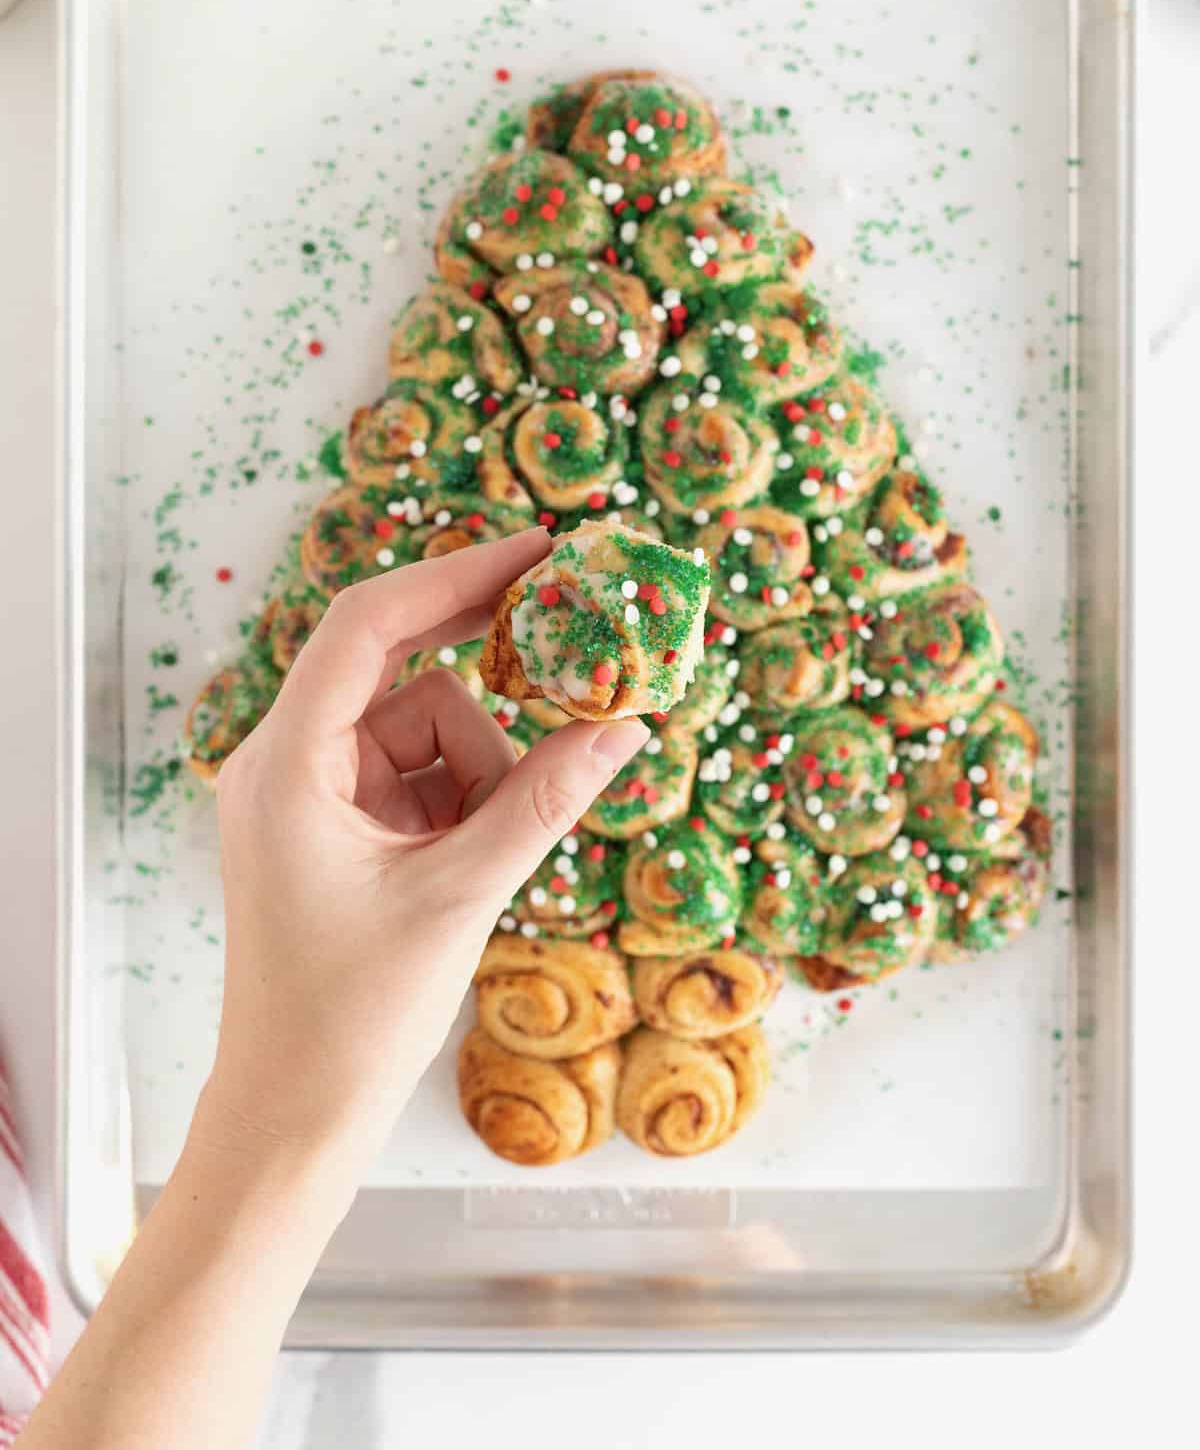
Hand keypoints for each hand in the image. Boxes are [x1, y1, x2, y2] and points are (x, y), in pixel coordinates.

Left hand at [200, 528, 647, 1172]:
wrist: (294, 1111)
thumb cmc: (353, 1016)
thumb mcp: (463, 895)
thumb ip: (546, 800)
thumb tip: (628, 723)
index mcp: (285, 764)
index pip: (366, 627)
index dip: (454, 577)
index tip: (539, 550)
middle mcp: (283, 761)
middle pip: (399, 671)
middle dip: (480, 666)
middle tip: (567, 634)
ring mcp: (307, 793)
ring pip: (424, 728)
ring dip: (478, 774)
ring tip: (482, 861)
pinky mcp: (334, 825)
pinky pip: (419, 774)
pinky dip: (462, 802)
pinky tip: (469, 865)